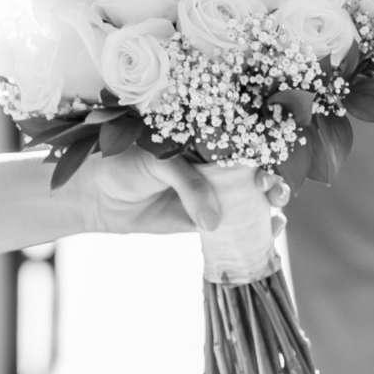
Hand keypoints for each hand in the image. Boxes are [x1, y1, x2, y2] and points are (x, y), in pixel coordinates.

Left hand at [64, 151, 269, 237]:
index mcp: (205, 141)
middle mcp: (213, 167)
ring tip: (277, 216)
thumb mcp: (158, 162)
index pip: (244, 143)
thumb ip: (188, 185)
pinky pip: (233, 227)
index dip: (265, 152)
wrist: (97, 195)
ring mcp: (211, 195)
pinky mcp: (202, 222)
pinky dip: (254, 231)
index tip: (270, 165)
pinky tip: (270, 232)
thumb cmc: (124, 163)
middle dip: (273, 182)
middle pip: (255, 174)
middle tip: (274, 192)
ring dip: (270, 207)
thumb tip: (213, 223)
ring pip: (250, 202)